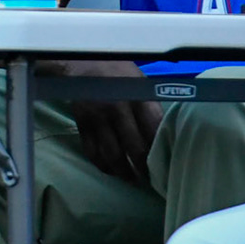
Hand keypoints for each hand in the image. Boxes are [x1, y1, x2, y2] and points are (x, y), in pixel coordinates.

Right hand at [54, 60, 160, 182]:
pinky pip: (92, 152)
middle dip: (144, 169)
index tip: (166, 164)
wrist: (79, 64)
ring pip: (113, 155)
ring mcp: (98, 118)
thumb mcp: (138, 82)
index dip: (160, 151)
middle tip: (150, 179)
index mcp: (137, 98)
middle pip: (135, 148)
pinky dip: (102, 165)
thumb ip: (149, 105)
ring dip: (123, 172)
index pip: (153, 132)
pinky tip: (110, 169)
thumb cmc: (116, 72)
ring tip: (131, 178)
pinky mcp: (82, 124)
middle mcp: (118, 109)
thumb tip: (164, 133)